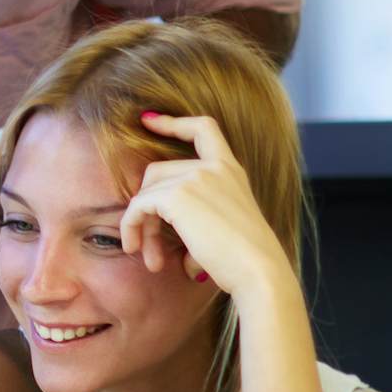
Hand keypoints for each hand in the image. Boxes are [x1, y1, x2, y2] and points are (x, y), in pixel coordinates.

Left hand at [119, 112, 295, 308]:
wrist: (259, 272)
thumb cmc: (246, 261)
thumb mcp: (225, 227)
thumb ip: (197, 220)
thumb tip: (165, 245)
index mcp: (230, 170)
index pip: (204, 128)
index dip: (173, 122)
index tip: (148, 119)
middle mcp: (214, 167)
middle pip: (158, 172)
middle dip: (147, 208)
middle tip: (148, 246)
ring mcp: (196, 177)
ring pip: (147, 192)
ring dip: (142, 226)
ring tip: (150, 259)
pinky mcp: (177, 195)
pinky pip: (138, 206)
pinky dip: (131, 226)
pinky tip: (137, 248)